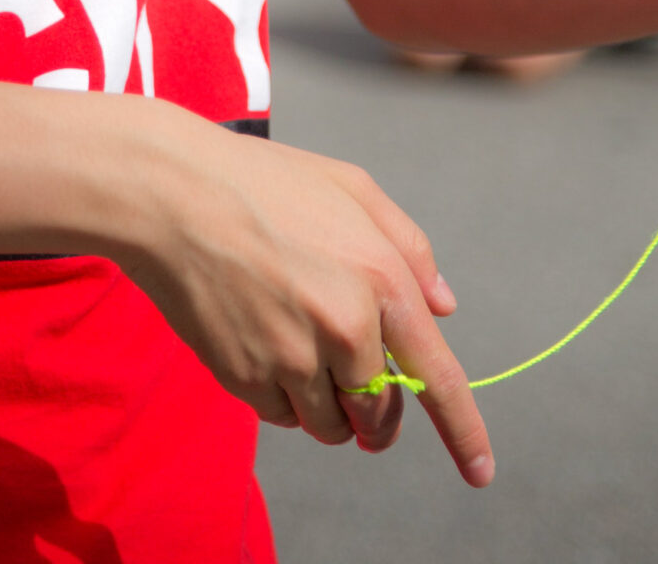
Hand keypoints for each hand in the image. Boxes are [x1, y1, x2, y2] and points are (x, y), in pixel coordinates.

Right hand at [124, 115, 493, 484]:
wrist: (175, 194)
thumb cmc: (268, 183)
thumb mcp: (354, 188)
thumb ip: (410, 248)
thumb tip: (444, 309)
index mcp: (381, 277)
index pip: (437, 377)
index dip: (464, 433)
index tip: (482, 474)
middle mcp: (344, 326)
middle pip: (381, 411)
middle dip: (379, 411)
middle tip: (359, 380)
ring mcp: (292, 358)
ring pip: (332, 424)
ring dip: (330, 404)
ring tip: (301, 342)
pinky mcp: (246, 379)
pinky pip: (284, 417)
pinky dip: (285, 397)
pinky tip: (265, 341)